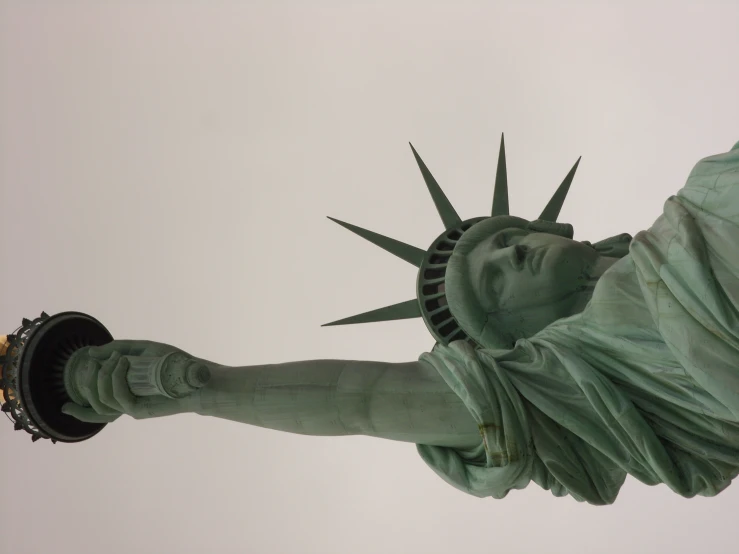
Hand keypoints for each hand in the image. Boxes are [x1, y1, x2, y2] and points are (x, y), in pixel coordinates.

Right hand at [61, 340, 202, 422]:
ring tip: (117, 359)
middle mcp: (128, 404)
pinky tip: (122, 363)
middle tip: (100, 362)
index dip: (79, 411)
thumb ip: (117, 349)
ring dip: (103, 377)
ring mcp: (133, 408)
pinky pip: (118, 397)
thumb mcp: (143, 350)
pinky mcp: (141, 409)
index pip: (97, 409)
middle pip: (95, 405)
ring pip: (102, 400)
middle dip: (90, 381)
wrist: (197, 375)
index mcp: (126, 394)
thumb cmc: (174, 363)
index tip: (66, 402)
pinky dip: (115, 379)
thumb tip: (91, 352)